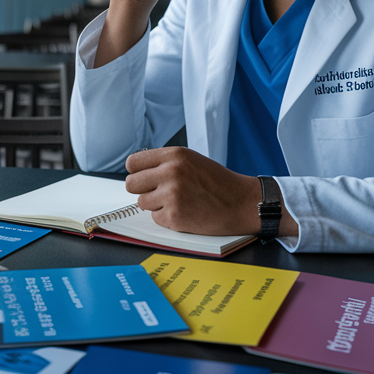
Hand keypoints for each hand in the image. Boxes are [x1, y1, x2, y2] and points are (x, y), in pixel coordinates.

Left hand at [124, 148, 297, 237]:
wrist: (242, 203)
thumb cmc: (217, 182)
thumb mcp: (191, 160)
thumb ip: (164, 162)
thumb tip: (136, 170)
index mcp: (174, 155)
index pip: (132, 163)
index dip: (137, 172)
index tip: (144, 177)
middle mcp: (171, 172)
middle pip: (132, 184)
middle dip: (142, 190)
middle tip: (159, 192)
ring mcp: (172, 195)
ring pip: (142, 203)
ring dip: (156, 205)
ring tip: (178, 201)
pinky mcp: (174, 216)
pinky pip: (155, 218)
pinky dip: (167, 218)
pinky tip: (185, 212)